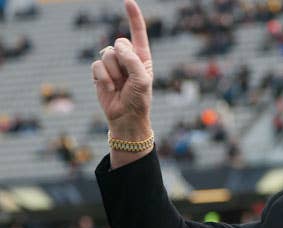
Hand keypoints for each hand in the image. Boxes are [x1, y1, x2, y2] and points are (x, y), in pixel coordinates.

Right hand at [91, 0, 151, 139]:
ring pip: (106, 54)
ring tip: (119, 86)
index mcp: (142, 57)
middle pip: (119, 43)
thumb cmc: (139, 100)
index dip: (134, 17)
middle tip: (128, 79)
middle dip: (123, 61)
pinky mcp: (99, 72)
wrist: (126, 117)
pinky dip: (103, 77)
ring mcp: (112, 64)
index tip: (128, 1)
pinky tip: (109, 88)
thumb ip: (133, 60)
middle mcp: (127, 58)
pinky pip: (97, 65)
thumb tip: (117, 45)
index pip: (138, 33)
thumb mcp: (142, 80)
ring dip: (113, 72)